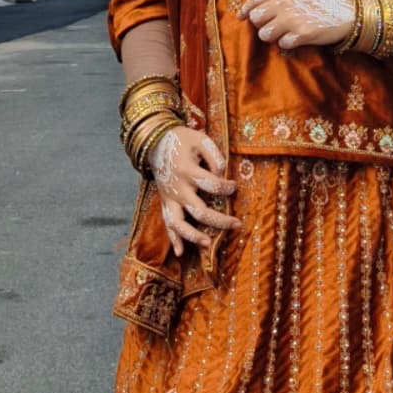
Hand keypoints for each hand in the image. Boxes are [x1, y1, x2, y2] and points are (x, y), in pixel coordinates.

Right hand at [151, 126, 234, 258]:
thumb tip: (222, 173)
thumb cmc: (182, 140)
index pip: (211, 185)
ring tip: (207, 243)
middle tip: (237, 224)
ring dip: (193, 236)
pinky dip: (173, 239)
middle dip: (220, 220)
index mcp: (187, 171)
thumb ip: (214, 155)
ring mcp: (169, 198)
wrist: (155, 143)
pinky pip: (167, 223)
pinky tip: (181, 253)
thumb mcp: (200, 139)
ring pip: (178, 223)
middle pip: (199, 211)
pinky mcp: (165, 202)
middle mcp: (177, 188)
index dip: (226, 187)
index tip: (234, 186)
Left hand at [243, 0, 356, 50]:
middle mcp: (285, 2)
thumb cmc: (320, 2)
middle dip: (262, 24)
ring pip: (265, 34)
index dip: (246, 9)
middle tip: (274, 26)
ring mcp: (293, 18)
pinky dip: (288, 44)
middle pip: (256, 19)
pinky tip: (298, 38)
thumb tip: (249, 11)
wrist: (347, 11)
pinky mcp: (302, 34)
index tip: (241, 17)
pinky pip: (282, 44)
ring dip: (273, 37)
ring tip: (286, 33)